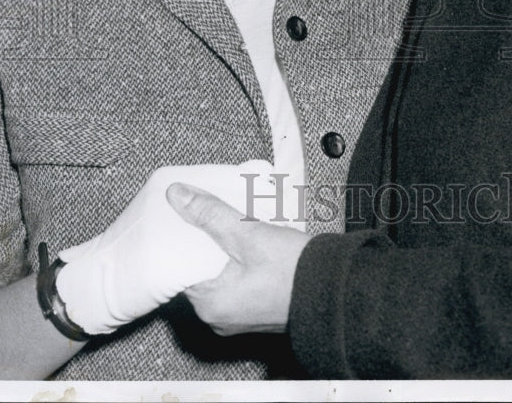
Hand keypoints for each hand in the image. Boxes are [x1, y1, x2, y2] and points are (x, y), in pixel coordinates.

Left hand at [55, 161, 279, 334]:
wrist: (335, 292)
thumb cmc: (293, 269)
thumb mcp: (248, 234)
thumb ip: (210, 213)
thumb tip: (176, 195)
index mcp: (210, 304)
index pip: (177, 264)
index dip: (180, 234)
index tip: (183, 212)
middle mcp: (218, 317)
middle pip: (198, 267)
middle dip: (204, 238)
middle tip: (210, 210)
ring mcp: (237, 316)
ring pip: (218, 273)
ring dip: (222, 247)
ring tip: (230, 220)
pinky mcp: (254, 310)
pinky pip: (234, 281)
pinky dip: (236, 261)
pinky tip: (247, 240)